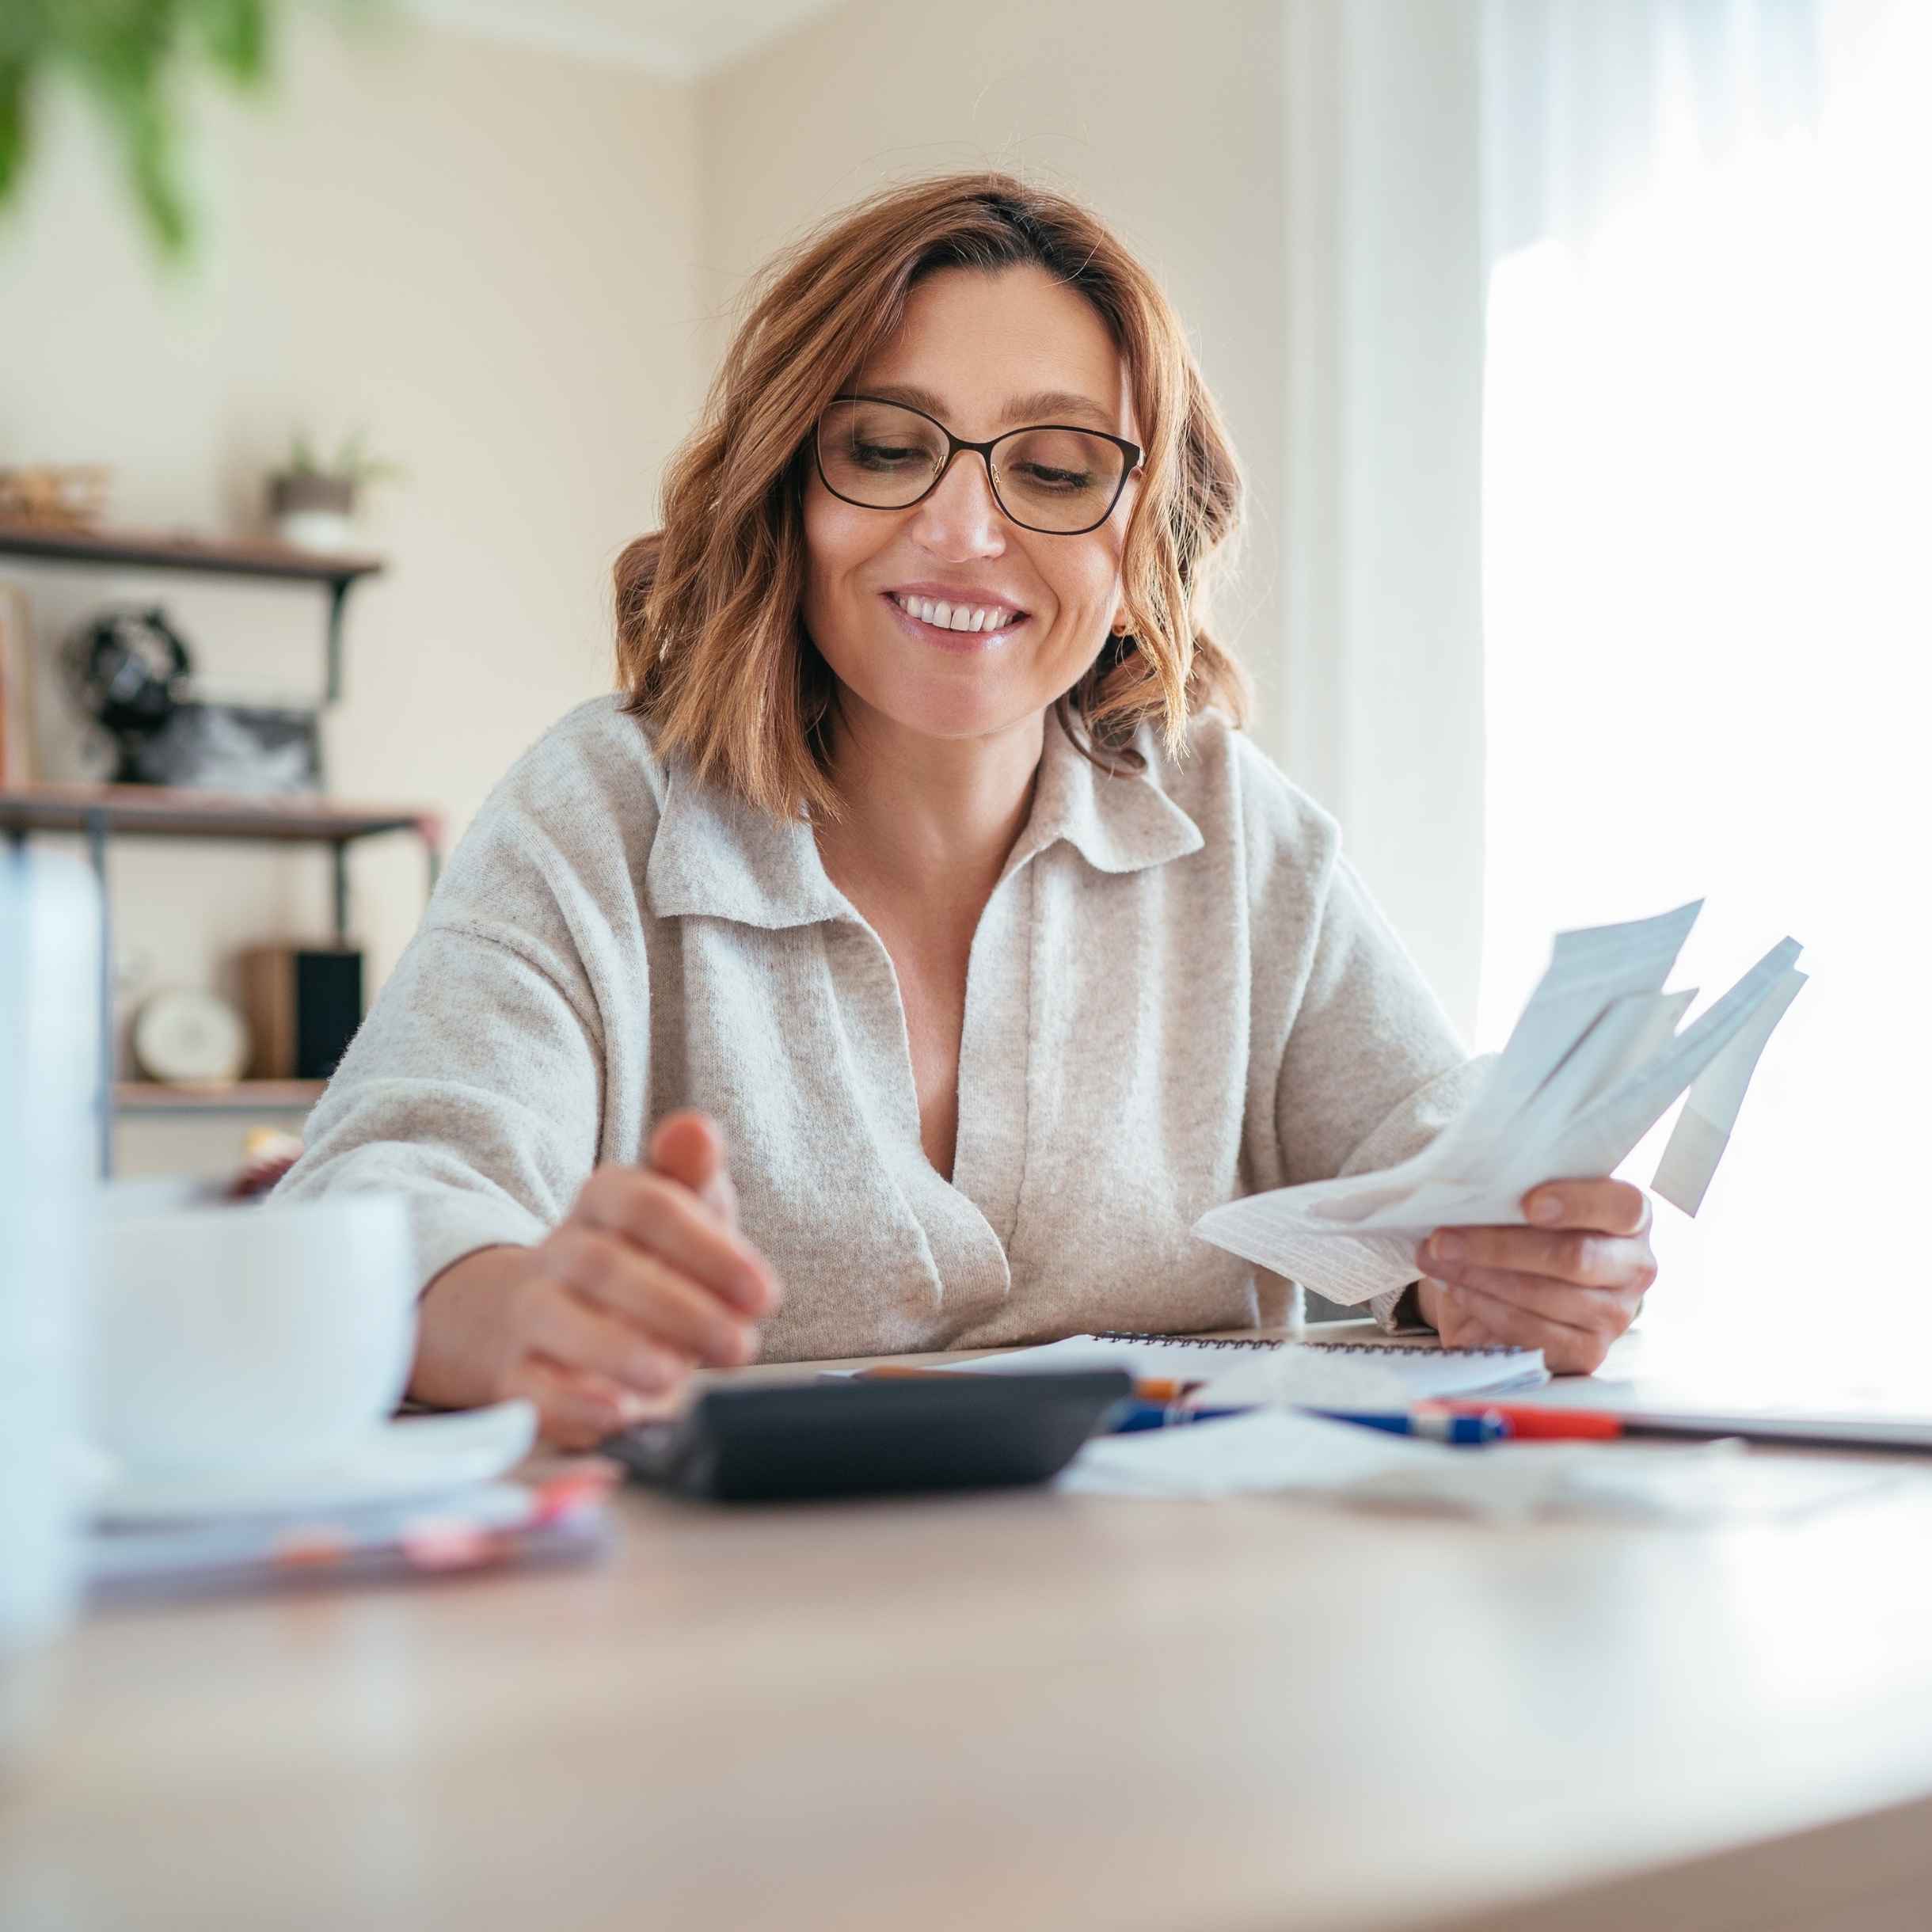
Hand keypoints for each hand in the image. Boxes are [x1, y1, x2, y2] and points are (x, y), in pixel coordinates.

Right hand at [414, 1111, 781, 1447]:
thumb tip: (697, 1130)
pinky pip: (527, 1388)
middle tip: (739, 1345)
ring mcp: (530, 1311)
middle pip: (605, 1265)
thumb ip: (692, 1177)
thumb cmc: (641, 1261)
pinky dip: (570, 1405)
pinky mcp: (514, 1375)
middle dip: (677, 1307)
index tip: (764, 1294)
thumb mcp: (679, 1212)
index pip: (648, 1205)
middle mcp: (561, 1249)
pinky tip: (616, 1415)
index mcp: (606, 1197)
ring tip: (672, 1376)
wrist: (547, 1314)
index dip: (708, 1248)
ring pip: (556, 1319)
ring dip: (618, 1350)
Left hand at [1413, 1179, 1655, 1374]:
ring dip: (1479, 1276)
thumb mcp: (1532, 1200)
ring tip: (1435, 1258)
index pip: (1623, 1207)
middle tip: (1442, 1236)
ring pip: (1545, 1295)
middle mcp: (1634, 1268)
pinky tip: (1456, 1287)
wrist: (1524, 1282)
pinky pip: (1531, 1331)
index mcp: (1632, 1217)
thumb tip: (1470, 1188)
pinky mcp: (1587, 1352)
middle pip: (1574, 1256)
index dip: (1578, 1203)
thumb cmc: (1529, 1228)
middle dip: (1498, 1246)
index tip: (1528, 1203)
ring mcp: (1615, 1315)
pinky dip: (1485, 1306)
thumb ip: (1521, 1189)